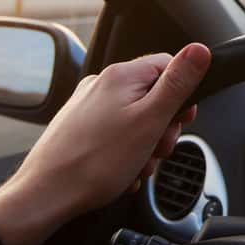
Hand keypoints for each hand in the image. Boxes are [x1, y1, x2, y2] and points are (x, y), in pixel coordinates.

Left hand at [0, 42, 210, 244]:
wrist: (45, 195)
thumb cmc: (95, 162)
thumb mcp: (150, 121)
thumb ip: (177, 84)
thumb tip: (199, 50)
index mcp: (121, 75)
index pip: (168, 66)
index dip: (182, 95)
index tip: (182, 120)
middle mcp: (101, 83)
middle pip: (152, 95)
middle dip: (162, 126)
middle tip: (157, 149)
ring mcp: (87, 105)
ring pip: (135, 117)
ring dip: (145, 143)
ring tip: (136, 165)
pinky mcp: (79, 126)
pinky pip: (115, 132)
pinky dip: (125, 151)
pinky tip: (121, 171)